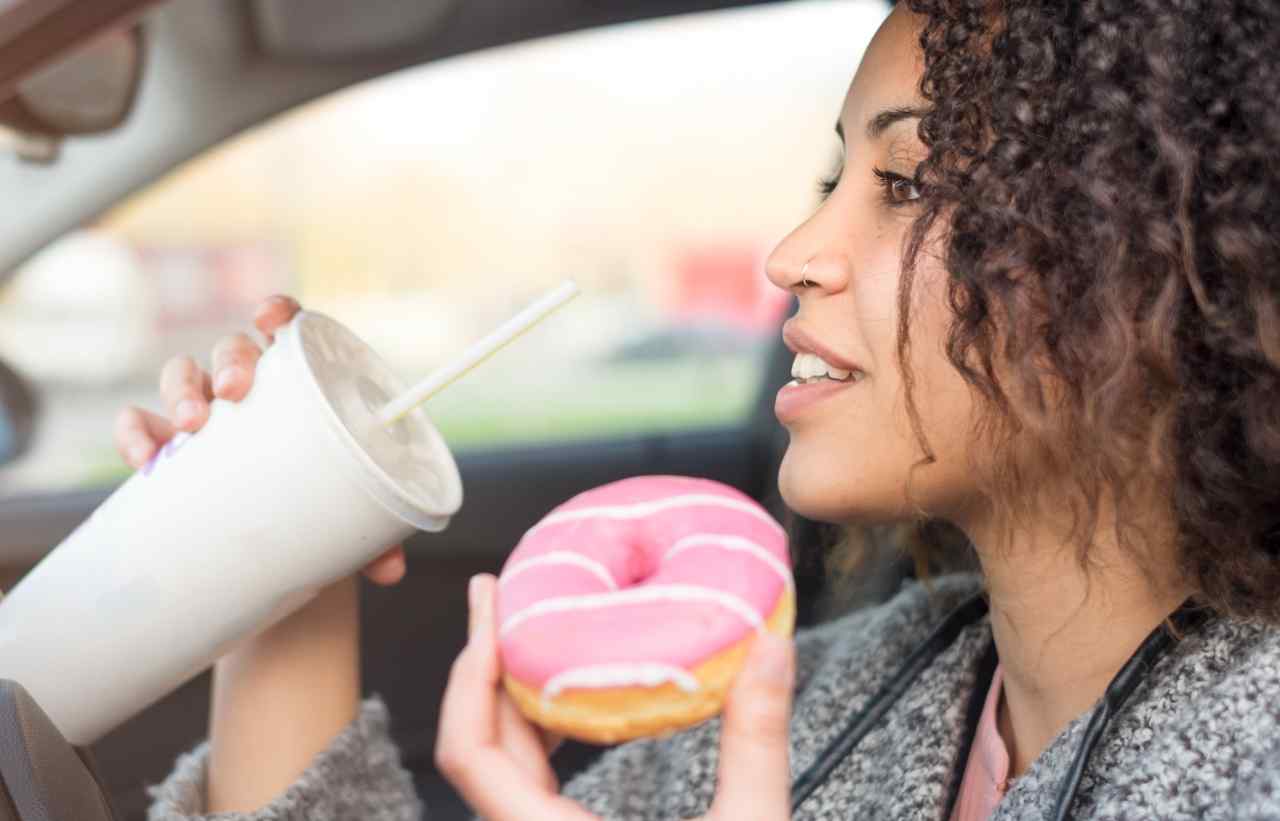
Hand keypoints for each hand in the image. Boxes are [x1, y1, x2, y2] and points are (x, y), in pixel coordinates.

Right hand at [112, 294, 405, 583]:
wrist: (277, 547)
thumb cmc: (324, 506)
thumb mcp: (352, 515)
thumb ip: (376, 535)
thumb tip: (391, 570)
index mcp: (301, 383)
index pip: (289, 329)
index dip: (278, 312)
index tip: (270, 318)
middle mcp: (251, 387)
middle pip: (234, 349)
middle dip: (230, 360)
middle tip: (235, 390)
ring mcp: (206, 414)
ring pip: (183, 376)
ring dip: (181, 391)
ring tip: (189, 427)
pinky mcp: (168, 446)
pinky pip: (140, 424)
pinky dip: (136, 433)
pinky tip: (144, 459)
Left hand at [435, 574, 795, 820]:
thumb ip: (758, 740)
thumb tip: (772, 648)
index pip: (468, 753)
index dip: (467, 673)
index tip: (490, 609)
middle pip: (476, 746)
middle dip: (482, 663)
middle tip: (501, 593)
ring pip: (500, 767)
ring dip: (507, 696)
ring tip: (529, 630)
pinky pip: (529, 785)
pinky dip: (539, 733)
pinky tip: (572, 699)